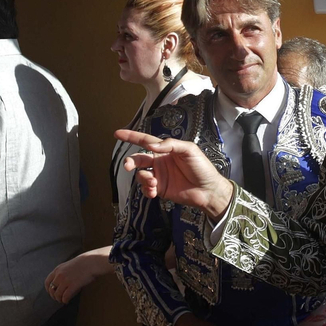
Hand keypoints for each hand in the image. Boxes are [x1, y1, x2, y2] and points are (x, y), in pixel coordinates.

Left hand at [44, 248, 111, 303]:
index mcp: (57, 270)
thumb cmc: (83, 263)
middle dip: (54, 296)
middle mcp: (59, 275)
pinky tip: (67, 301)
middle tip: (57, 298)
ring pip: (57, 294)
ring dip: (59, 299)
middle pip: (51, 290)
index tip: (51, 292)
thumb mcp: (68, 265)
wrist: (91, 262)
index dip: (48, 289)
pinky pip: (65, 296)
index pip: (47, 282)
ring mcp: (65, 281)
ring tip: (63, 300)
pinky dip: (65, 300)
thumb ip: (63, 273)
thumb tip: (61, 282)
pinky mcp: (72, 286)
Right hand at [117, 130, 234, 214]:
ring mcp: (159, 176)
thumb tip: (152, 145)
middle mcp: (160, 162)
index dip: (131, 137)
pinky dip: (146, 190)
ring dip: (143, 179)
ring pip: (141, 175)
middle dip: (130, 162)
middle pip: (138, 159)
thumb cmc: (201, 167)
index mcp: (166, 150)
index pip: (146, 141)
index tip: (117, 133)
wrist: (208, 190)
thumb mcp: (189, 150)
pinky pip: (146, 189)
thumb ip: (171, 144)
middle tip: (128, 166)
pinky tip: (154, 191)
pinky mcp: (160, 189)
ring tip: (153, 183)